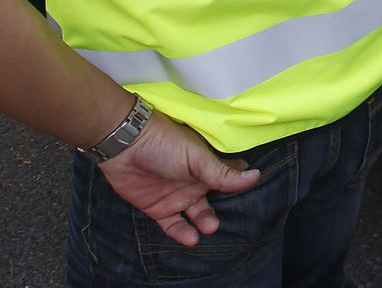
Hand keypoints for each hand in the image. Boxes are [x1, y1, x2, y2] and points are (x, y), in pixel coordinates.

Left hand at [99, 107, 259, 246]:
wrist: (125, 146)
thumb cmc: (165, 143)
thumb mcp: (197, 158)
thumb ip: (222, 173)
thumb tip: (255, 177)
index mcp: (206, 164)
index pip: (228, 174)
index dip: (240, 181)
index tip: (254, 189)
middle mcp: (194, 180)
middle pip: (213, 199)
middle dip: (220, 209)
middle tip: (222, 219)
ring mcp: (176, 195)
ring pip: (196, 214)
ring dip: (204, 222)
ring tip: (208, 227)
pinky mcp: (158, 208)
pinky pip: (173, 225)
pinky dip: (182, 234)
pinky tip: (191, 238)